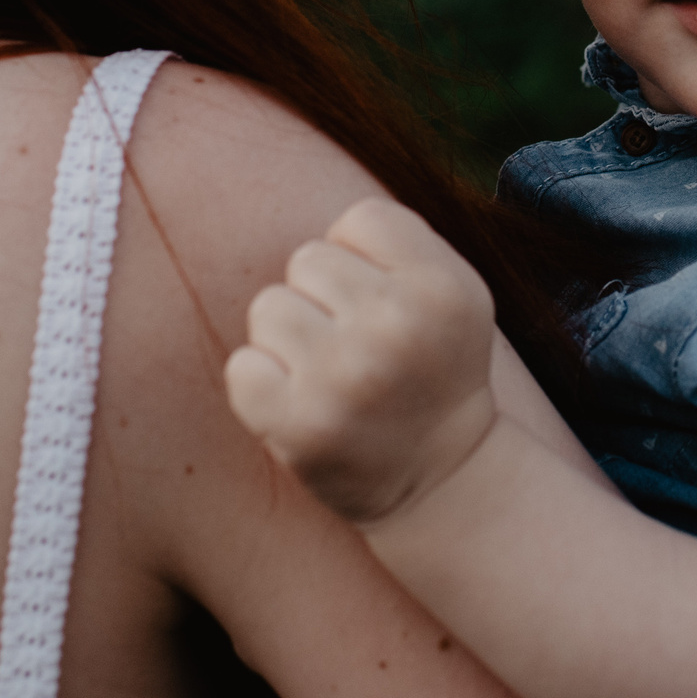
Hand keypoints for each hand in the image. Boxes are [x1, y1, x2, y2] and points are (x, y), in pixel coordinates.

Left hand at [225, 197, 501, 525]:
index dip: (363, 258)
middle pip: (307, 259)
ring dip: (289, 339)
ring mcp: (344, 376)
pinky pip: (242, 365)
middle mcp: (396, 326)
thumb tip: (327, 227)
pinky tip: (302, 404)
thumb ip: (403, 241)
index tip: (386, 302)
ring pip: (269, 306)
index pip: (359, 219)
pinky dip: (262, 383)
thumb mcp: (455, 294)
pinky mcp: (298, 424)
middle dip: (324, 298)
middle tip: (360, 348)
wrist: (442, 478)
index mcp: (442, 287)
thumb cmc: (434, 370)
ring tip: (331, 376)